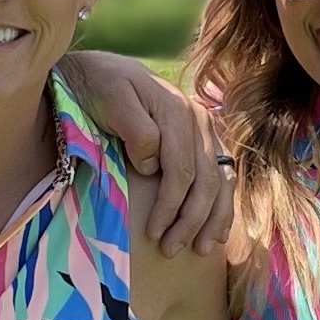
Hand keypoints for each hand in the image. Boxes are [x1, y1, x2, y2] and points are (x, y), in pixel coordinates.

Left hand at [61, 50, 231, 251]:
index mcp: (178, 111)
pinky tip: (218, 230)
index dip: (170, 206)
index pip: (182, 171)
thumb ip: (137, 130)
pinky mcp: (202, 138)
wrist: (97, 70)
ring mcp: (204, 129)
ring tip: (199, 248)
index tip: (153, 233)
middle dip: (191, 220)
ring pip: (221, 180)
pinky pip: (222, 175)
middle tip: (170, 249)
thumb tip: (154, 167)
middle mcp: (199, 119)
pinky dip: (222, 205)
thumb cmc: (98, 87)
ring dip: (213, 218)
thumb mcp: (111, 99)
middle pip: (206, 180)